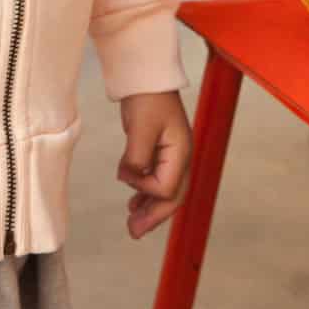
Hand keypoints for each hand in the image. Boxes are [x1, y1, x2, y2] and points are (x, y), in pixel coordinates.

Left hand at [117, 90, 192, 238]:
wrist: (146, 76)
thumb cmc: (148, 97)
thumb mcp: (141, 127)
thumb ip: (137, 157)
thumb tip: (130, 179)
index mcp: (181, 152)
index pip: (166, 187)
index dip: (144, 188)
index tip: (127, 175)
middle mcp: (180, 158)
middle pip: (172, 197)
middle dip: (153, 216)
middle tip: (134, 232)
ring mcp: (172, 156)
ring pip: (165, 192)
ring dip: (149, 208)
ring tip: (133, 224)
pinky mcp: (160, 152)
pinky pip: (157, 180)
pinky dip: (145, 193)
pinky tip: (134, 203)